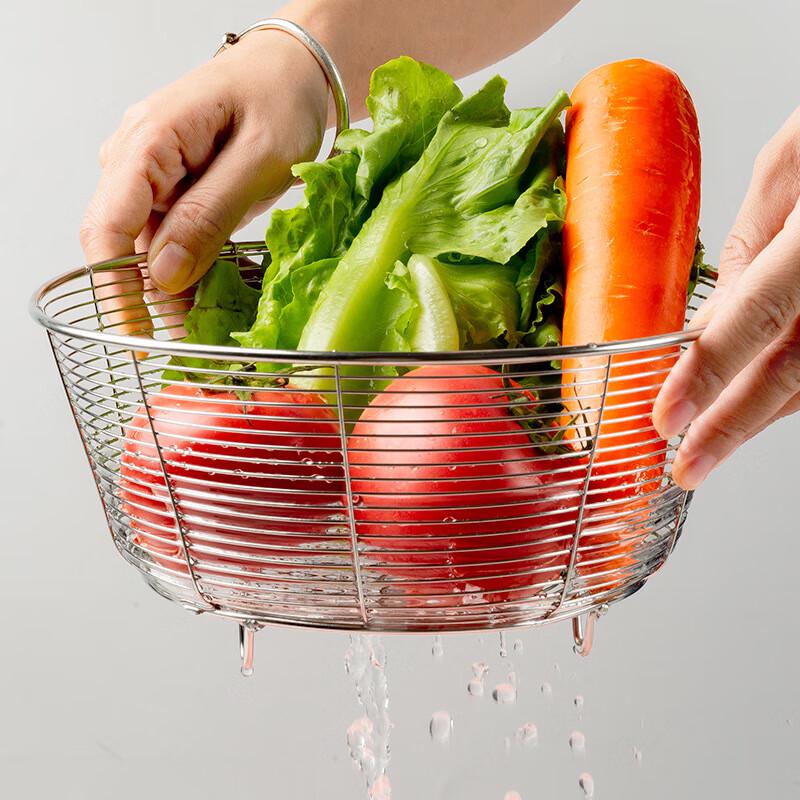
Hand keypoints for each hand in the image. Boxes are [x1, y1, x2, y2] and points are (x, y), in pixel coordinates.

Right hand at [80, 30, 328, 334]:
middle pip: (122, 243)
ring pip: (144, 246)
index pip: (107, 226)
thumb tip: (162, 274)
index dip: (116, 290)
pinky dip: (185, 269)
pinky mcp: (169, 187)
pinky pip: (165, 236)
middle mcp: (135, 156)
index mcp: (149, 140)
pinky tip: (209, 296)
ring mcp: (149, 171)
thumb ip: (209, 216)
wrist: (293, 73)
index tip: (138, 338)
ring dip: (171, 289)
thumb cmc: (281, 100)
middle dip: (148, 299)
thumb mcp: (259, 161)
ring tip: (206, 328)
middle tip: (186, 345)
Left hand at [653, 107, 799, 488]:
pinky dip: (789, 391)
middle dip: (731, 428)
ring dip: (756, 418)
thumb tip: (712, 311)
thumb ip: (749, 244)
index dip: (707, 374)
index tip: (667, 420)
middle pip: (790, 370)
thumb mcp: (790, 165)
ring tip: (710, 448)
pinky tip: (753, 409)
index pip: (755, 316)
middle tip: (687, 468)